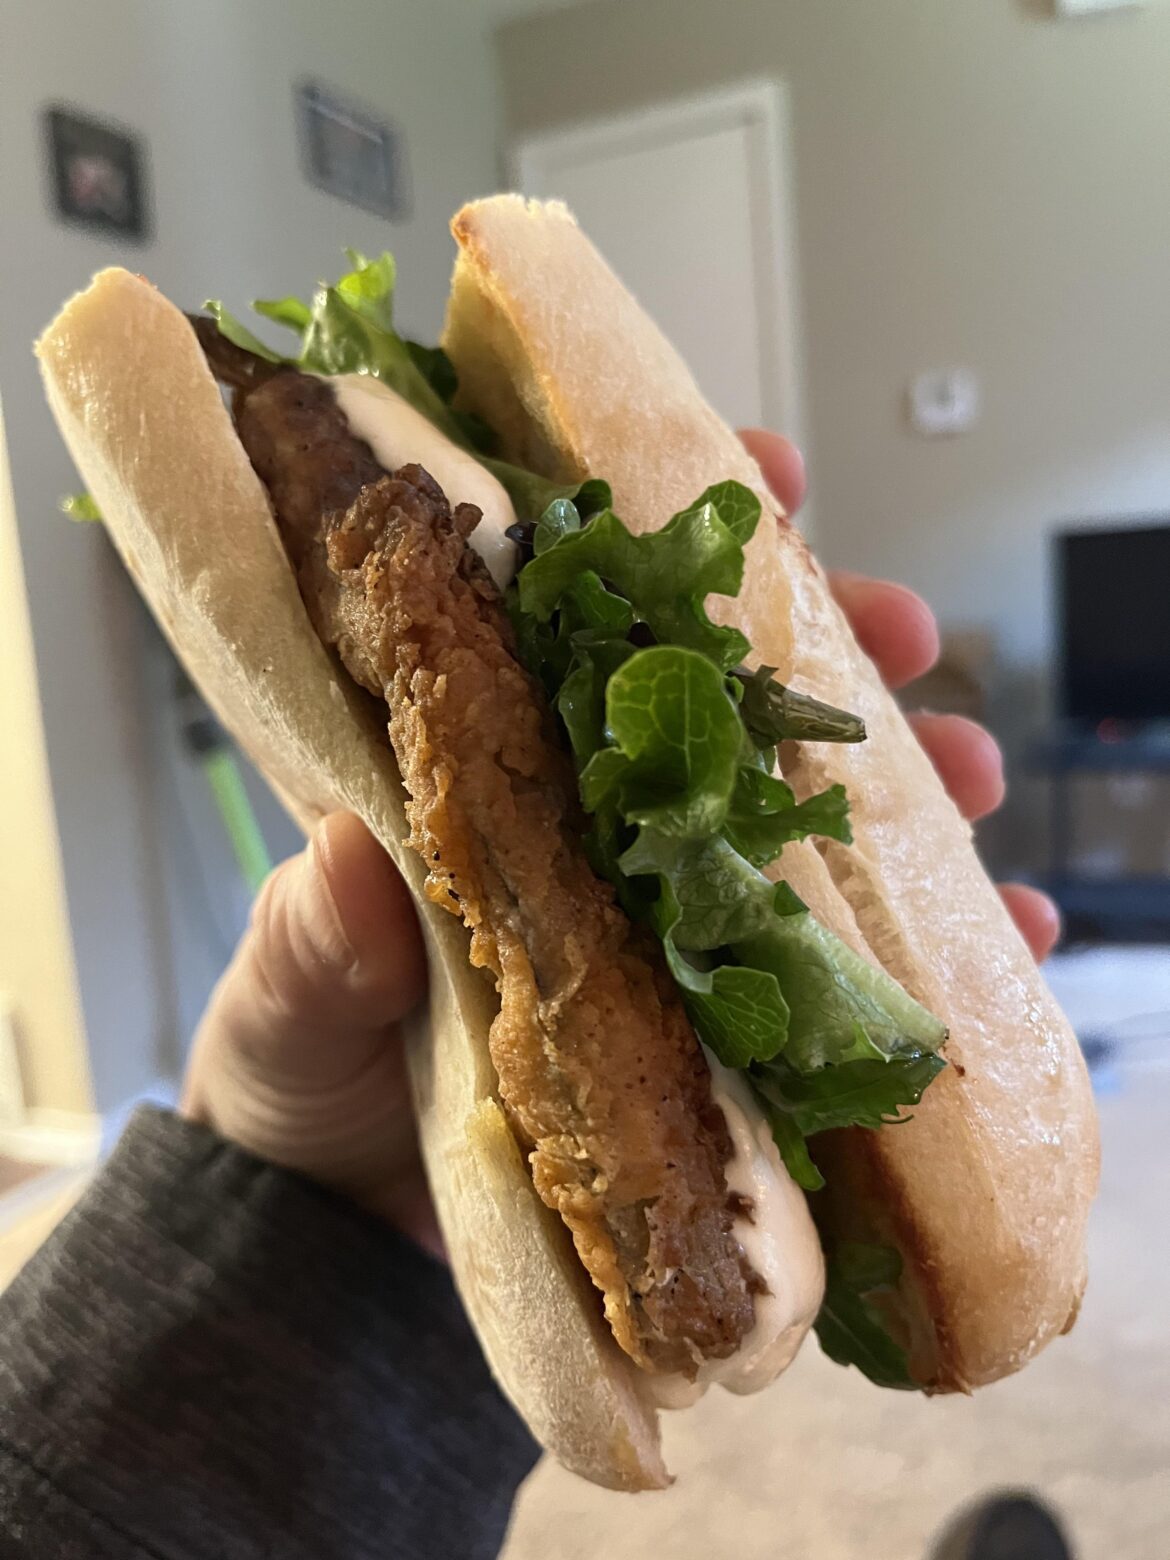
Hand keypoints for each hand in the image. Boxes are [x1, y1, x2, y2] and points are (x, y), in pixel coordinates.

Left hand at [183, 429, 1054, 1250]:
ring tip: (972, 776)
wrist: (346, 1218)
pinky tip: (1002, 936)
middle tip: (904, 631)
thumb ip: (307, 946)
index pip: (575, 607)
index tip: (759, 480)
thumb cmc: (303, 1072)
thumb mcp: (283, 1004)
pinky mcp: (715, 1006)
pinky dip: (917, 946)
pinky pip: (836, 958)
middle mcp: (582, 812)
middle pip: (717, 688)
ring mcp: (658, 905)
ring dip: (900, 775)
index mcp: (474, 767)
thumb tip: (349, 869)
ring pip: (798, 803)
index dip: (667, 525)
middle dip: (824, 638)